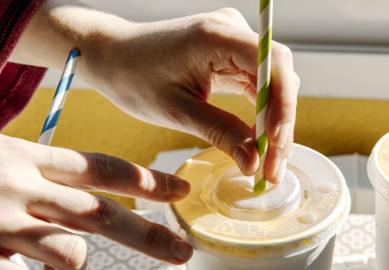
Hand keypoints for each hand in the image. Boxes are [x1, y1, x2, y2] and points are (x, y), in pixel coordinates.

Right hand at [0, 134, 191, 268]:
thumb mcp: (5, 161)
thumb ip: (45, 181)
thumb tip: (81, 211)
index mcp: (31, 159)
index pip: (102, 168)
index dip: (147, 180)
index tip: (181, 189)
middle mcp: (23, 187)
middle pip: (101, 213)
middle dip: (148, 235)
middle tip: (182, 252)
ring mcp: (2, 221)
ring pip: (70, 251)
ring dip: (74, 258)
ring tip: (48, 257)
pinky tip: (22, 264)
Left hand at [80, 8, 299, 182]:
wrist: (112, 56)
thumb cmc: (134, 76)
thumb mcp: (176, 110)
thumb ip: (220, 133)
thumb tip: (254, 163)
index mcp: (216, 36)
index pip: (273, 64)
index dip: (283, 105)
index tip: (276, 143)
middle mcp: (231, 32)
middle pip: (278, 77)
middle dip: (281, 124)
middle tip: (274, 167)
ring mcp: (233, 42)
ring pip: (273, 84)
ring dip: (274, 123)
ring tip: (269, 162)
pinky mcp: (230, 55)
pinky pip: (258, 85)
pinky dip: (261, 114)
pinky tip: (260, 140)